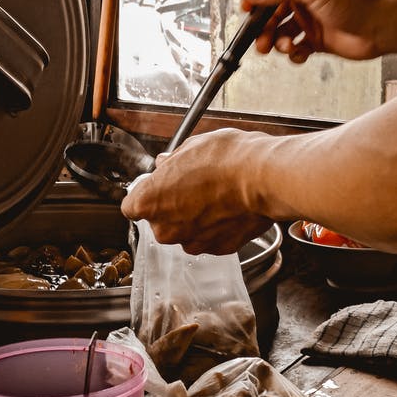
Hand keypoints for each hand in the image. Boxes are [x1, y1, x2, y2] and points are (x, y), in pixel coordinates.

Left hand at [121, 129, 273, 255]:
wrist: (263, 178)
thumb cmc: (226, 160)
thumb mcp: (190, 147)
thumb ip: (173, 163)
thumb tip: (168, 164)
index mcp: (148, 202)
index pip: (132, 205)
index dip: (148, 194)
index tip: (159, 185)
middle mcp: (165, 229)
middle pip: (160, 221)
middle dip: (173, 206)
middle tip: (193, 186)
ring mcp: (192, 242)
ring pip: (185, 231)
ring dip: (195, 218)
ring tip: (216, 196)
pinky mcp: (218, 249)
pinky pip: (210, 238)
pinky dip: (217, 227)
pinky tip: (230, 208)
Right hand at [241, 0, 385, 62]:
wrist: (381, 26)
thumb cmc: (355, 1)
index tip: (245, 8)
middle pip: (271, 12)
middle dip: (263, 27)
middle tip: (261, 40)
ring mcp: (310, 19)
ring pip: (281, 32)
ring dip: (277, 42)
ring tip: (281, 47)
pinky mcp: (316, 40)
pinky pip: (295, 48)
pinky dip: (293, 54)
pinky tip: (299, 53)